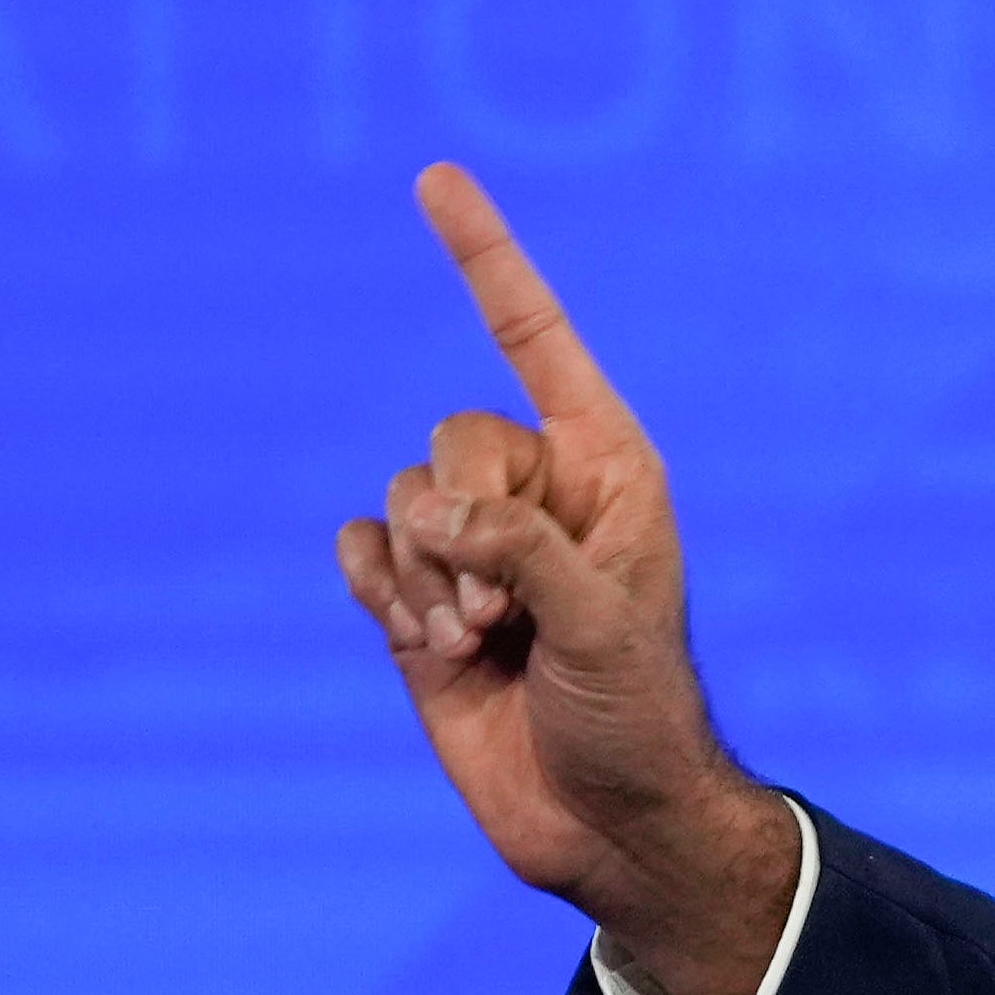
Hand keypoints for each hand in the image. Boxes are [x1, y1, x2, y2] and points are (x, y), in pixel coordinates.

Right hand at [334, 165, 795, 994]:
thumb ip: (526, 547)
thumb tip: (435, 512)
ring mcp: (474, 544)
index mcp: (609, 467)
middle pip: (448, 438)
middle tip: (510, 613)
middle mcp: (539, 491)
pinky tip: (432, 648)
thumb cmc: (638, 715)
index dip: (485, 259)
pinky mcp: (417, 597)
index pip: (535, 340)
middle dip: (465, 528)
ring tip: (486, 645)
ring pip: (395, 500)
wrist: (605, 818)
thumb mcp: (607, 623)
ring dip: (426, 581)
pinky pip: (357, 548)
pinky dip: (380, 595)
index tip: (434, 177)